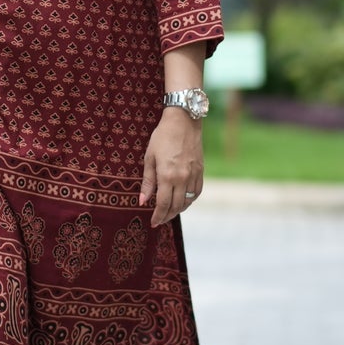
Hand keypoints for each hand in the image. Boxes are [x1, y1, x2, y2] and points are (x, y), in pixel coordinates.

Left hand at [139, 109, 203, 226]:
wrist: (183, 122)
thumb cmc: (162, 137)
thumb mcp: (149, 158)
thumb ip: (148, 182)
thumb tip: (143, 201)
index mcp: (167, 176)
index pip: (163, 204)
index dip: (158, 216)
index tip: (153, 222)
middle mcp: (182, 178)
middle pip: (176, 206)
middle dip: (167, 216)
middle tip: (160, 220)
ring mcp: (193, 175)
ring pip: (188, 201)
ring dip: (179, 210)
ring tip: (170, 213)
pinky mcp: (200, 171)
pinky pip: (197, 192)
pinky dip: (190, 200)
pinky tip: (183, 201)